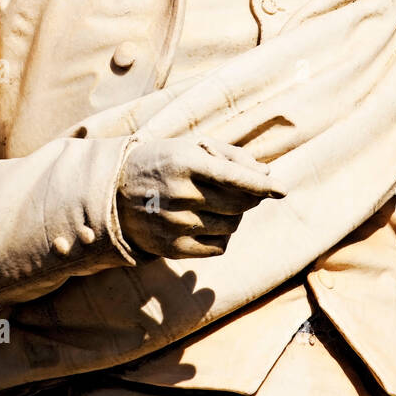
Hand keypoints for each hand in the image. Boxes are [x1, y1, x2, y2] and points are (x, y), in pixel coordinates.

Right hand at [116, 136, 285, 259]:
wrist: (114, 191)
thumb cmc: (162, 162)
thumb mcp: (190, 147)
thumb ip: (230, 156)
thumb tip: (266, 175)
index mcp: (184, 163)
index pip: (232, 177)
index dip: (260, 185)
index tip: (282, 189)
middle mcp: (180, 195)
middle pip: (238, 203)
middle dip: (248, 197)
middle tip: (241, 190)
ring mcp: (176, 224)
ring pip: (232, 225)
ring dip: (235, 215)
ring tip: (216, 204)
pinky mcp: (173, 248)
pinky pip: (219, 247)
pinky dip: (223, 235)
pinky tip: (208, 223)